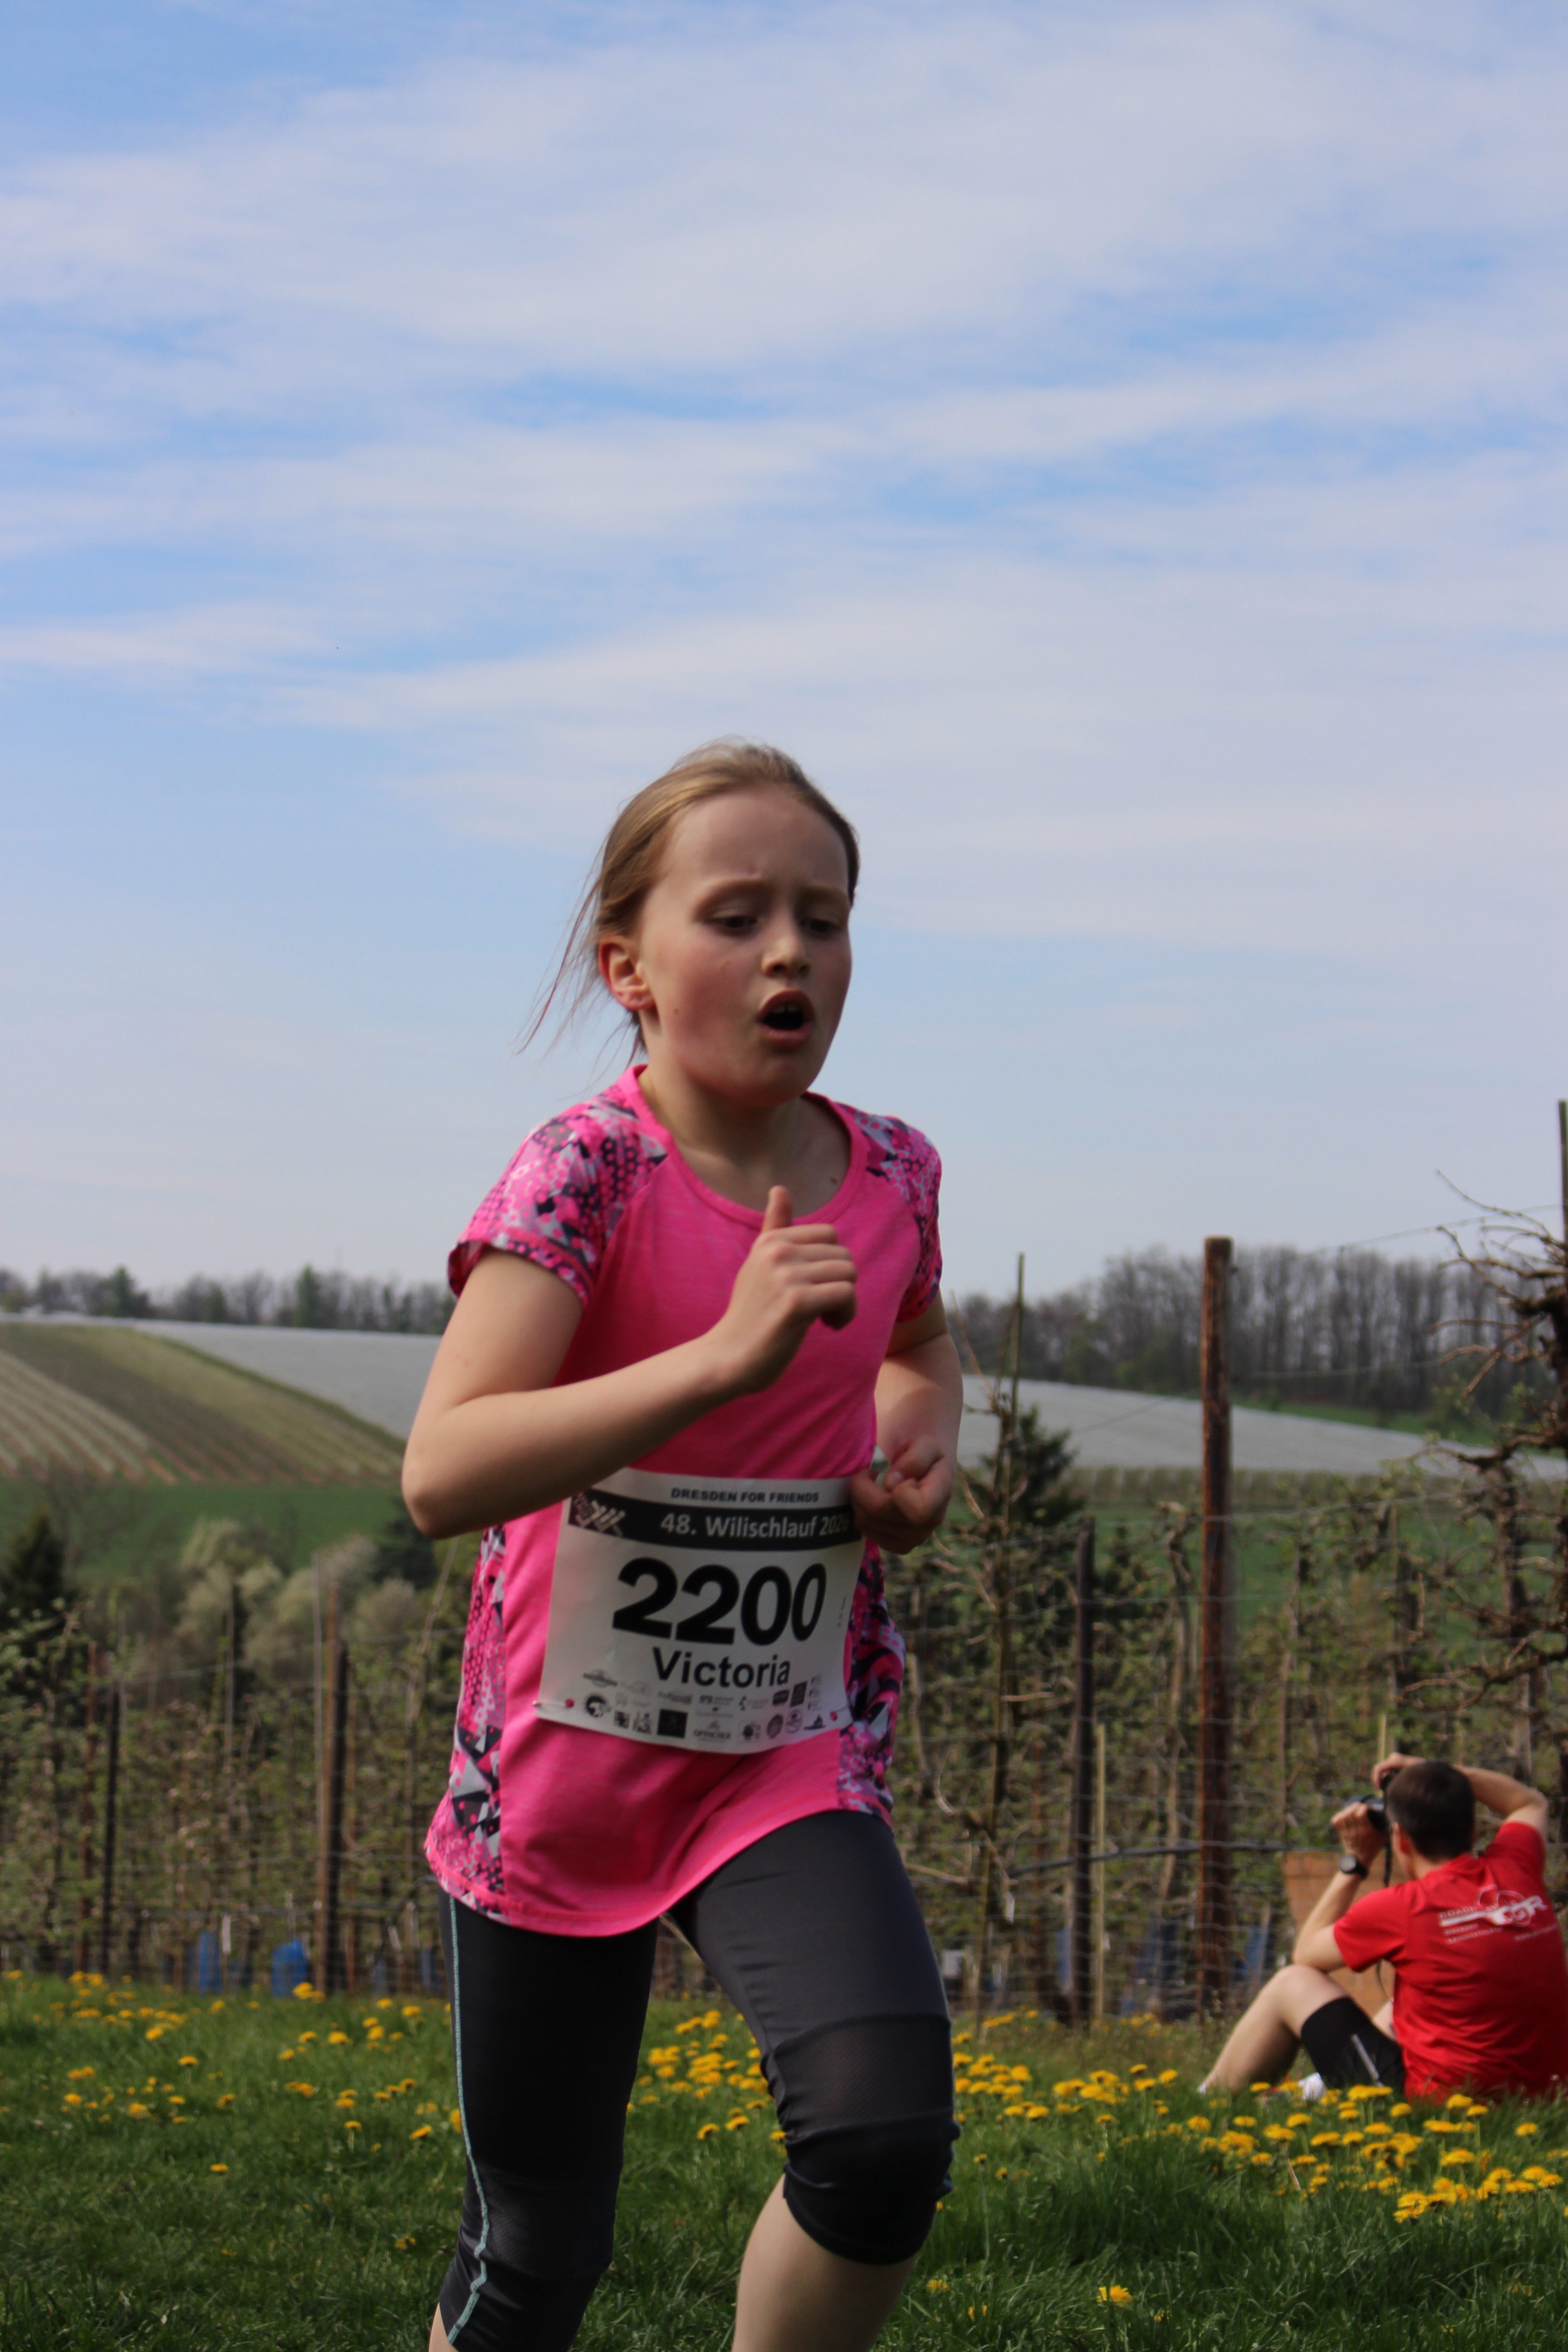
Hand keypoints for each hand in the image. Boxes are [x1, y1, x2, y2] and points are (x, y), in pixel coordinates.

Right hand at [706, 1188, 856, 1395]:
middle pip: (843, 1254)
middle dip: (841, 1283)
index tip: (814, 1286)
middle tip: (822, 1308)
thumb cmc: (750, 1313)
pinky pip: (846, 1294)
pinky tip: (829, 1326)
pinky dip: (846, 1313)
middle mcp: (777, 1250)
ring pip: (849, 1273)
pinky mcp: (796, 1302)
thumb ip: (774, 1227)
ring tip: (825, 1317)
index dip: (830, 1263)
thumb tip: (780, 1188)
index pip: (829, 1235)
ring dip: (846, 1301)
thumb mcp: (759, 1263)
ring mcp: (786, 1275)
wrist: (729, 1356)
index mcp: (771, 1239)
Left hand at [849, 1435, 953, 1554]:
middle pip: (879, 1513)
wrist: (928, 1469)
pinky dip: (860, 1513)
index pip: (915, 1509)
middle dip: (862, 1489)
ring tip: (869, 1484)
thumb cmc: (925, 1453)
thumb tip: (891, 1484)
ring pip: (867, 1523)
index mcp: (940, 1495)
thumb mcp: (926, 1443)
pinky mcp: (899, 1546)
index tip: (890, 1474)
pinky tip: (871, 1500)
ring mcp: (914, 1539)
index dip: (896, 1491)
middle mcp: (930, 1523)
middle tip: (865, 1473)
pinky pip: (866, 1531)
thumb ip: (914, 1459)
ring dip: (858, 1499)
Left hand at [1331, 1800, 1387, 1871]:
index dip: (1364, 1807)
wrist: (1359, 1860)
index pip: (1361, 1813)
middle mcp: (1355, 1829)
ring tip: (1353, 1809)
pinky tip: (1344, 1815)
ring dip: (1348, 1809)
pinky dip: (1339, 1815)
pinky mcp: (1341, 1832)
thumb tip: (1391, 1818)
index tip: (1368, 1808)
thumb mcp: (1382, 1838)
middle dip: (1356, 1806)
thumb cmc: (1372, 1848)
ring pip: (1343, 1815)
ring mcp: (1347, 1831)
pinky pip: (1336, 1820)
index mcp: (1366, 1830)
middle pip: (1351, 1812)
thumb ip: (1386, 1827)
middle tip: (1360, 1807)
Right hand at [1372, 1750, 1419, 1791]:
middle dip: (1378, 1780)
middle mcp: (1394, 1757)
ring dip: (1382, 1778)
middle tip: (1381, 1790)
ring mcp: (1395, 1758)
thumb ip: (1396, 1785)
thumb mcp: (1409, 1783)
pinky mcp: (1397, 1761)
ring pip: (1383, 1769)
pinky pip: (1387, 1769)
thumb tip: (1387, 1791)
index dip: (1376, 1779)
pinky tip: (1392, 1783)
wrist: (1430, 1770)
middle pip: (1379, 1768)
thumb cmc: (1422, 1778)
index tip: (1379, 1789)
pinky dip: (1387, 1776)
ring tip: (1387, 1788)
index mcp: (1396, 1761)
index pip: (1378, 1768)